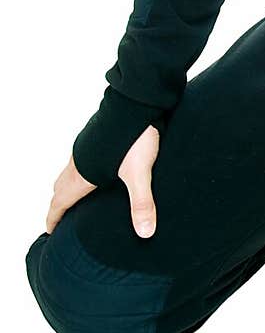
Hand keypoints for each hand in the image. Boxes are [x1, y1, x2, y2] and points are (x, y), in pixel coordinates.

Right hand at [46, 125, 160, 238]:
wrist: (136, 100)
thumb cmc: (135, 136)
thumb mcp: (140, 173)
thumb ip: (141, 203)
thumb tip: (145, 232)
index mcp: (83, 174)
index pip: (60, 202)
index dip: (53, 218)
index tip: (50, 232)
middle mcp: (78, 161)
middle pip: (61, 188)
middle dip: (60, 205)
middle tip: (62, 220)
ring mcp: (84, 147)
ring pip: (69, 172)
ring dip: (68, 188)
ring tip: (77, 200)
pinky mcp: (94, 136)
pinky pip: (79, 160)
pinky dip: (79, 173)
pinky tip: (96, 173)